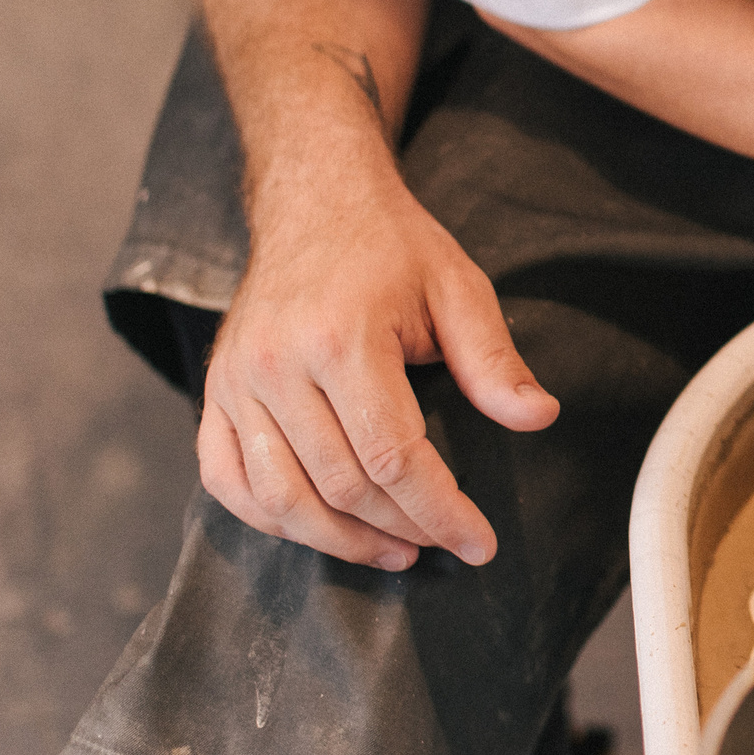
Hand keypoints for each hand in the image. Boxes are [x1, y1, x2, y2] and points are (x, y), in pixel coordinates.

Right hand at [197, 168, 557, 569]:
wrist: (315, 203)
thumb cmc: (392, 247)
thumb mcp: (459, 289)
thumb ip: (494, 361)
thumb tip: (539, 417)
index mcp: (342, 340)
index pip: (393, 457)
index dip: (439, 511)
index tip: (477, 543)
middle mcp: (277, 367)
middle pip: (339, 485)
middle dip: (401, 528)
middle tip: (443, 543)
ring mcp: (235, 384)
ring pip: (279, 498)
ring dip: (340, 541)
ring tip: (395, 551)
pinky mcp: (214, 395)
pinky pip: (227, 480)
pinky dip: (271, 520)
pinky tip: (322, 530)